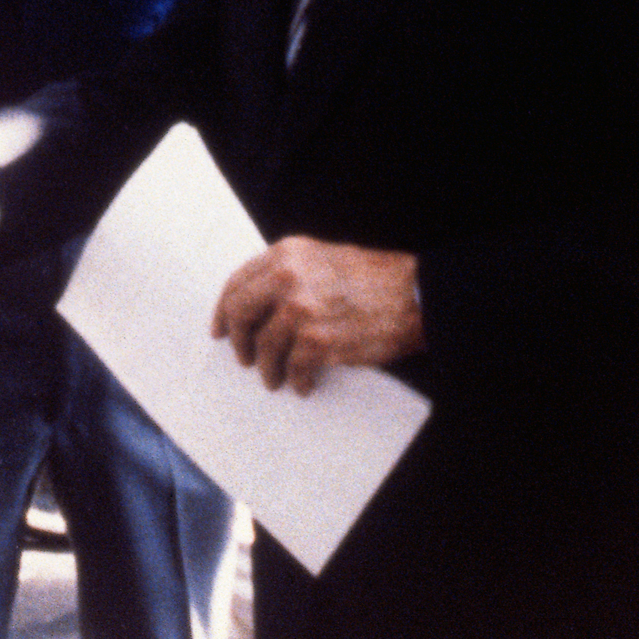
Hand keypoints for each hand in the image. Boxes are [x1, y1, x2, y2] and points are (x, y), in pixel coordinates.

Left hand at [212, 239, 421, 396]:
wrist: (417, 295)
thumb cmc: (376, 279)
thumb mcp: (323, 259)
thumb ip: (288, 273)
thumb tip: (257, 305)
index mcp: (287, 254)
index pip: (238, 282)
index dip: (225, 309)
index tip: (221, 328)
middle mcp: (287, 278)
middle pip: (239, 313)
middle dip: (237, 340)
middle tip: (243, 357)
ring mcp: (300, 310)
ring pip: (264, 348)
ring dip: (268, 369)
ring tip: (275, 379)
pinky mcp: (318, 341)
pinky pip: (292, 369)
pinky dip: (296, 381)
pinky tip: (304, 385)